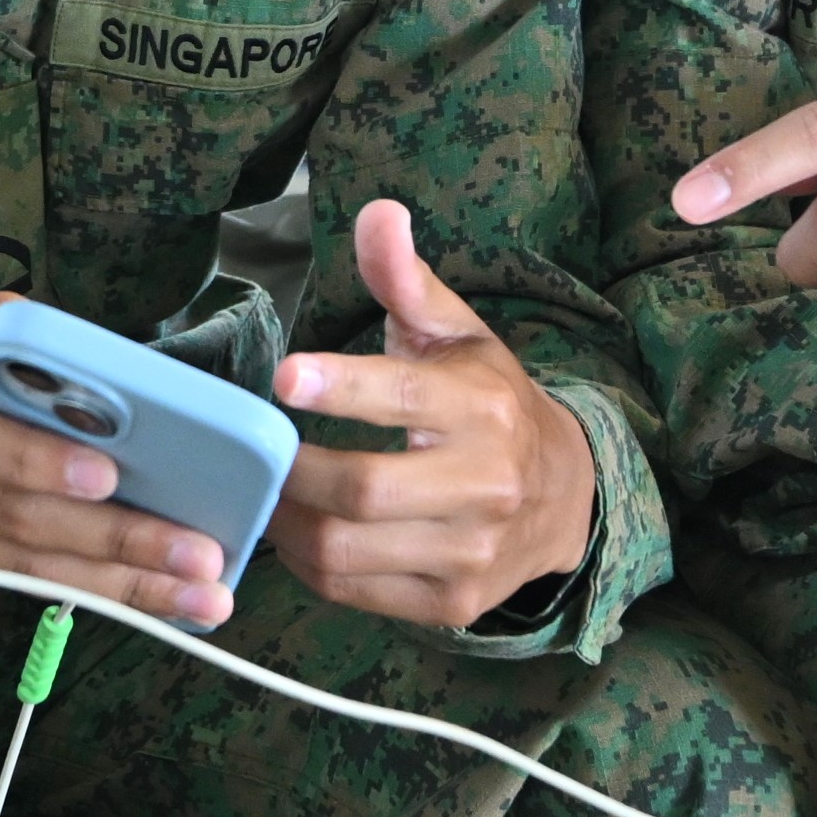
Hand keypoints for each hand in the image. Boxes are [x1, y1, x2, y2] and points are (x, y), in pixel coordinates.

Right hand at [0, 289, 234, 626]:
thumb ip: (27, 340)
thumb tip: (120, 380)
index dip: (42, 464)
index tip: (111, 478)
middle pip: (12, 520)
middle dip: (115, 544)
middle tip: (199, 559)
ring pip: (18, 566)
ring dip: (115, 588)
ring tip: (196, 599)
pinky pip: (8, 578)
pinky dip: (81, 592)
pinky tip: (144, 601)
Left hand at [261, 201, 601, 633]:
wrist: (566, 497)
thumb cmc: (491, 404)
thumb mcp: (456, 335)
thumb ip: (407, 280)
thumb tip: (376, 213)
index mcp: (483, 407)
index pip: (404, 398)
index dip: (341, 388)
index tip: (283, 377)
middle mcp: (486, 485)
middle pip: (362, 489)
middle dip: (290, 472)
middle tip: (249, 449)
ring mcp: (471, 553)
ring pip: (347, 551)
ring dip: (286, 523)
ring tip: (262, 490)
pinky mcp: (452, 602)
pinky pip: (352, 591)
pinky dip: (308, 563)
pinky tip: (296, 530)